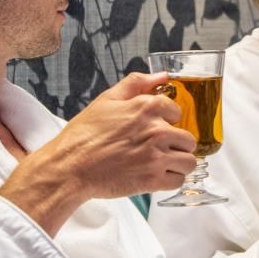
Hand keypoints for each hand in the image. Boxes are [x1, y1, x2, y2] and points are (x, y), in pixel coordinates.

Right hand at [0, 72, 196, 233]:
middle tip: (158, 150)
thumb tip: (163, 75)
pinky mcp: (152, 180)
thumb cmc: (84, 134)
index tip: (156, 129)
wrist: (69, 166)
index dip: (167, 121)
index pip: (177, 112)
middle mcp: (157, 130)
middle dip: (176, 145)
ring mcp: (156, 156)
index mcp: (147, 107)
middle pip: (188, 139)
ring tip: (160, 164)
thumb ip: (137, 83)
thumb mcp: (107, 99)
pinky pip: (178, 181)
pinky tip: (156, 176)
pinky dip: (170, 180)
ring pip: (189, 161)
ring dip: (177, 164)